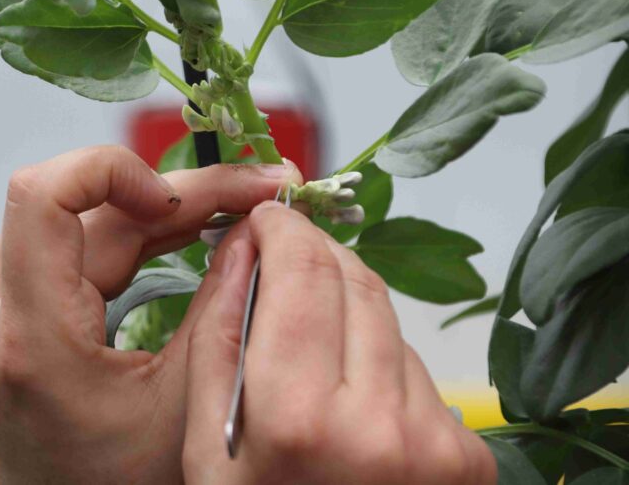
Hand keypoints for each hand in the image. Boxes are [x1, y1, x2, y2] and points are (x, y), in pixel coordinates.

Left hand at [0, 146, 300, 483]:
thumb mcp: (186, 412)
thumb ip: (219, 315)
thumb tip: (254, 233)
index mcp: (35, 344)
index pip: (41, 199)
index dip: (111, 171)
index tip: (181, 198)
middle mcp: (7, 327)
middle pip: (84, 213)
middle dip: (178, 193)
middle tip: (262, 191)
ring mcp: (14, 329)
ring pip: (89, 233)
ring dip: (167, 213)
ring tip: (246, 208)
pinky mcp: (32, 333)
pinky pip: (86, 264)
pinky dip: (144, 243)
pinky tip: (199, 235)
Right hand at [182, 201, 496, 484]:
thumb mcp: (205, 445)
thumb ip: (218, 334)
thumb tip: (243, 246)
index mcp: (298, 417)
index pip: (302, 273)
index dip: (282, 229)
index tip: (266, 217)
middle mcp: (380, 423)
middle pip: (353, 282)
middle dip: (313, 255)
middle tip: (282, 253)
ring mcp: (434, 440)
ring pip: (386, 320)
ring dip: (345, 307)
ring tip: (309, 342)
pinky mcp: (467, 454)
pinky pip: (415, 369)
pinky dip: (378, 359)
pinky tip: (349, 395)